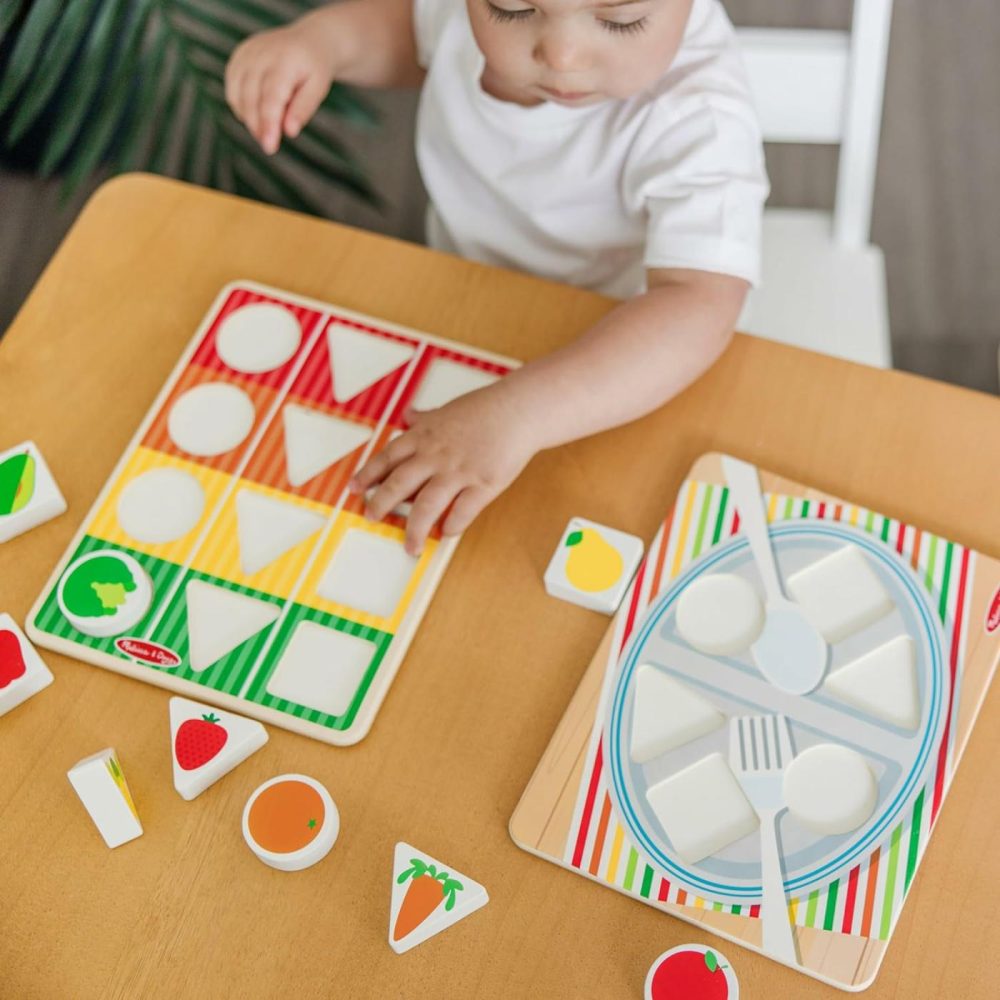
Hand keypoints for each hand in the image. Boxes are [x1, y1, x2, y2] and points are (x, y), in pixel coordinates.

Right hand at [225, 18, 335, 154]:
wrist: (308, 41)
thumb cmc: (314, 70)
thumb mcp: (319, 88)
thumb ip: (303, 109)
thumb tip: (289, 132)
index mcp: (285, 60)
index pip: (271, 96)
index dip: (268, 123)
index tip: (269, 147)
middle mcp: (261, 53)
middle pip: (251, 98)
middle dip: (258, 126)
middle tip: (269, 146)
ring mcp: (246, 53)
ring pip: (237, 95)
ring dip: (249, 119)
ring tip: (266, 130)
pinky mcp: (238, 57)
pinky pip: (232, 89)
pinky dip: (241, 107)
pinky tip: (256, 115)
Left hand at [350, 386, 538, 554]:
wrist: (519, 409)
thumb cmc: (486, 408)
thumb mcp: (447, 410)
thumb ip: (425, 418)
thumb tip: (409, 416)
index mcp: (425, 437)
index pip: (388, 457)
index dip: (368, 474)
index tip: (355, 489)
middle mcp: (436, 455)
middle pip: (400, 484)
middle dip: (381, 504)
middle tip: (372, 517)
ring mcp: (460, 471)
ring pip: (427, 504)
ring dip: (414, 528)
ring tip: (409, 546)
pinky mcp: (484, 483)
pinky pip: (463, 510)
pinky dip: (452, 525)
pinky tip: (445, 534)